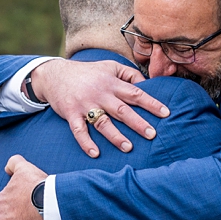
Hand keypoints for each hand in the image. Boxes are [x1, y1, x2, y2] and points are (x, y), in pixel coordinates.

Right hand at [30, 59, 169, 157]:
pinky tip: (95, 153)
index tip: (166, 113)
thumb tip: (149, 84)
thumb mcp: (109, 66)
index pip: (135, 93)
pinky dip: (86, 142)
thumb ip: (129, 74)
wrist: (54, 74)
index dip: (151, 103)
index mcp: (112, 83)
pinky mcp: (71, 114)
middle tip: (152, 134)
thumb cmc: (87, 72)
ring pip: (103, 122)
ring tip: (128, 147)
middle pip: (122, 110)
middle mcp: (100, 94)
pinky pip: (78, 130)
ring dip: (115, 136)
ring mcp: (85, 105)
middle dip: (138, 123)